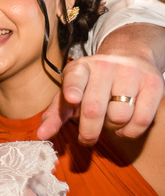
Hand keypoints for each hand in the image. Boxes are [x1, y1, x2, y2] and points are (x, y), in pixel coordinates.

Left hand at [38, 52, 163, 143]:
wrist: (129, 56)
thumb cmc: (92, 83)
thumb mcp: (70, 93)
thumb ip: (56, 114)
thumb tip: (42, 136)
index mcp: (80, 68)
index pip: (75, 78)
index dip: (72, 89)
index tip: (72, 99)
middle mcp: (105, 67)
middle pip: (95, 109)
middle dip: (88, 131)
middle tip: (86, 138)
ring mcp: (132, 73)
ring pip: (119, 116)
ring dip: (112, 129)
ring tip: (108, 122)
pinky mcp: (154, 83)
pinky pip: (141, 119)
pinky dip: (130, 131)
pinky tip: (124, 127)